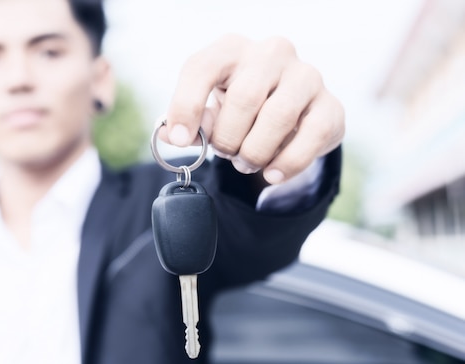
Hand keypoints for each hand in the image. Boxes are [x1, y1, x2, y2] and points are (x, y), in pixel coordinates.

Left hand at [161, 34, 344, 183]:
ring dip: (255, 152)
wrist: (289, 113)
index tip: (180, 139)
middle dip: (228, 138)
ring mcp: (306, 76)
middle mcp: (271, 53)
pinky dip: (286, 164)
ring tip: (248, 162)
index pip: (201, 68)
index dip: (185, 106)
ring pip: (277, 117)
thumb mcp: (210, 110)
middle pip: (243, 98)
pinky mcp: (330, 106)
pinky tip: (272, 174)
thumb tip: (172, 134)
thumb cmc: (239, 109)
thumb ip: (193, 121)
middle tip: (227, 154)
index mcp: (232, 49)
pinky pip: (310, 138)